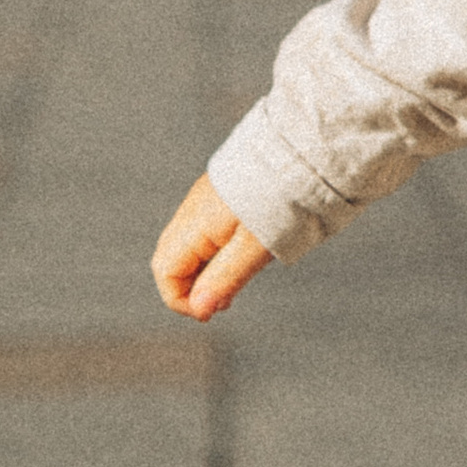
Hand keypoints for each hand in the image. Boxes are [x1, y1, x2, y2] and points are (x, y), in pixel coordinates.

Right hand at [152, 174, 273, 319]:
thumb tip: (200, 309)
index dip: (181, 300)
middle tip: (223, 302)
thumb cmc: (281, 199)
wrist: (301, 153)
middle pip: (171, 260)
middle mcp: (192, 210)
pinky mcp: (222, 197)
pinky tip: (240, 258)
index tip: (211, 312)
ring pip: (189, 247)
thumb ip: (225, 278)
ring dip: (204, 272)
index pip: (165, 271)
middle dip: (190, 288)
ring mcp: (206, 201)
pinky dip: (214, 254)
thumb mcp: (255, 246)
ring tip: (234, 284)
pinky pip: (205, 233)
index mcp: (194, 223)